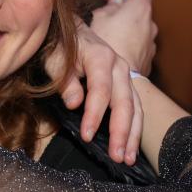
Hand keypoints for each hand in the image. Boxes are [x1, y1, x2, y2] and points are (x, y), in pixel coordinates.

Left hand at [45, 21, 142, 165]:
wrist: (74, 32)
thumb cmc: (61, 46)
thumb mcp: (55, 59)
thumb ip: (65, 81)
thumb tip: (74, 104)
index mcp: (101, 57)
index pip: (100, 90)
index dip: (94, 114)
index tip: (87, 136)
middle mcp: (119, 66)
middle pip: (124, 102)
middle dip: (121, 131)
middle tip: (116, 156)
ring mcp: (126, 76)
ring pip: (135, 108)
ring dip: (132, 135)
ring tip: (127, 158)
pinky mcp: (127, 86)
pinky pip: (136, 109)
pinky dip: (135, 129)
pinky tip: (130, 148)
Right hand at [91, 0, 157, 75]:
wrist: (119, 79)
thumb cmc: (108, 46)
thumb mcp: (98, 18)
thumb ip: (108, 7)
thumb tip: (113, 5)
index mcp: (140, 8)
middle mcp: (150, 24)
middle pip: (136, 11)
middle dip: (120, 12)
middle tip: (102, 18)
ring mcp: (150, 44)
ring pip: (136, 31)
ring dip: (123, 31)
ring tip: (105, 39)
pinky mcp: (147, 60)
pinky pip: (136, 48)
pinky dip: (126, 47)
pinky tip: (111, 54)